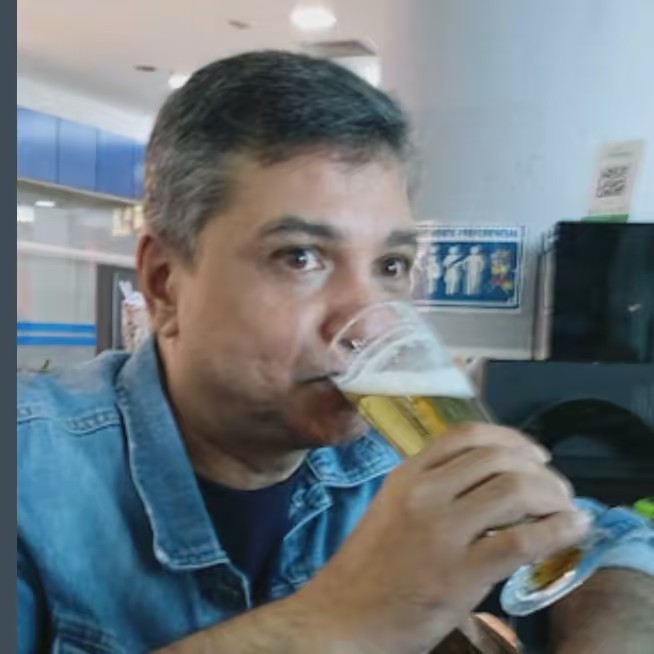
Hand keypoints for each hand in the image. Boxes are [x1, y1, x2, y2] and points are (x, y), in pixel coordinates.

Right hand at [296, 424, 590, 653]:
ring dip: (553, 496)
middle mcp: (425, 492)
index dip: (511, 438)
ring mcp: (441, 531)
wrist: (343, 615)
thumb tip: (490, 482)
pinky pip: (521, 541)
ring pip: (515, 491)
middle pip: (498, 459)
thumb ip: (433, 488)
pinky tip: (571, 531)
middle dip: (540, 470)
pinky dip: (557, 531)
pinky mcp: (459, 573)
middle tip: (558, 488)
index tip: (534, 454)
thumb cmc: (370, 563)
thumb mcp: (392, 507)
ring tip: (566, 510)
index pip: (466, 436)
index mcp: (407, 474)